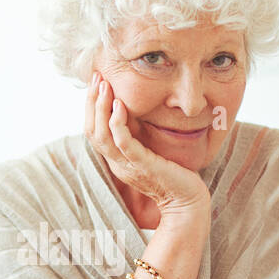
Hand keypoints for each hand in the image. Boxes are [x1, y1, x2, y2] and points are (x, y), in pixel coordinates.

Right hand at [84, 71, 209, 218]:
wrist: (187, 201)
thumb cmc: (173, 175)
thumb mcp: (150, 150)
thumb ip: (138, 135)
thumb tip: (131, 109)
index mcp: (117, 160)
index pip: (93, 131)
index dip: (91, 107)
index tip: (97, 83)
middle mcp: (117, 163)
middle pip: (92, 131)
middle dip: (92, 102)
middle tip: (96, 77)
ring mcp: (128, 166)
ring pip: (102, 136)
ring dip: (101, 108)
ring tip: (104, 85)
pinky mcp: (142, 166)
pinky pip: (123, 143)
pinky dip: (118, 123)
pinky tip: (120, 104)